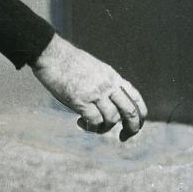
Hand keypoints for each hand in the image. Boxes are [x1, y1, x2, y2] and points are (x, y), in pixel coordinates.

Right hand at [30, 34, 147, 140]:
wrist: (52, 54)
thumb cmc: (68, 61)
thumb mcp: (94, 69)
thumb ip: (103, 83)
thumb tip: (105, 100)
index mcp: (113, 77)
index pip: (135, 97)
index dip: (139, 114)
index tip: (135, 124)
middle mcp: (108, 85)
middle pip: (130, 111)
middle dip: (132, 128)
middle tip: (124, 137)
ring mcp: (96, 92)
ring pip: (112, 119)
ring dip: (104, 128)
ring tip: (92, 126)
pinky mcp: (81, 99)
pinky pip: (94, 120)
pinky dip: (90, 127)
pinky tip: (81, 123)